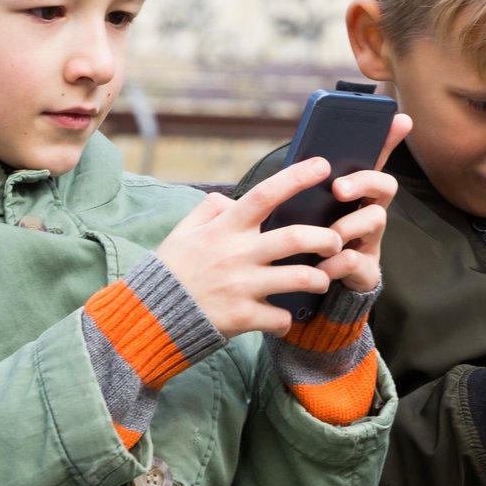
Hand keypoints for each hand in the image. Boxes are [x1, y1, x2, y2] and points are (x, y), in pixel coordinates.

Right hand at [156, 158, 345, 336]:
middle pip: (294, 238)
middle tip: (336, 240)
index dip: (295, 177)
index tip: (321, 165)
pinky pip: (281, 318)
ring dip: (320, 278)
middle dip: (326, 237)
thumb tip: (230, 199)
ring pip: (300, 278)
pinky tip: (284, 319)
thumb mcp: (183, 232)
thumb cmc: (171, 270)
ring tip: (322, 279)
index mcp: (225, 229)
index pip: (264, 195)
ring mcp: (241, 287)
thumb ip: (209, 210)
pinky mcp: (243, 317)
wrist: (149, 316)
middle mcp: (237, 254)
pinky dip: (288, 320)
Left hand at [313, 113, 413, 293]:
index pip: (373, 159)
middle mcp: (368, 211)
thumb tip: (290, 165)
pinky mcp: (366, 269)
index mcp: (353, 192)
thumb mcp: (301, 209)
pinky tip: (322, 266)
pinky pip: (357, 260)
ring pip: (376, 220)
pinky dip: (336, 263)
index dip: (389, 139)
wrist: (313, 286)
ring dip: (348, 226)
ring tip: (327, 237)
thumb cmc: (309, 239)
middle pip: (385, 185)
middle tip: (339, 188)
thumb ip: (299, 189)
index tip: (400, 119)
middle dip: (365, 182)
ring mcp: (370, 240)